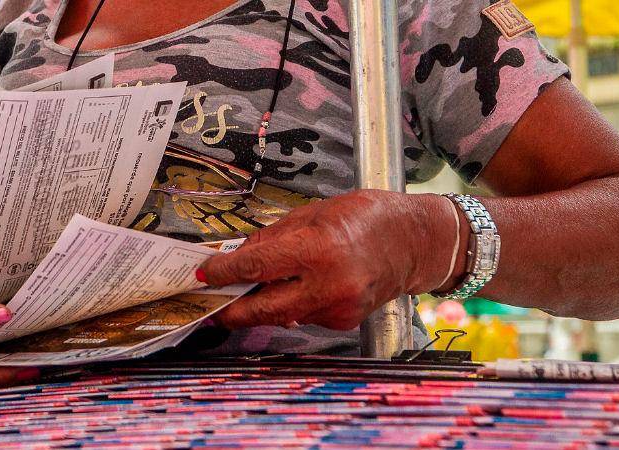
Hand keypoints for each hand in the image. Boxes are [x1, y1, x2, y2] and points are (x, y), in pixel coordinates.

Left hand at [198, 190, 458, 329]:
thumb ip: (272, 238)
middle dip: (231, 309)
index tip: (203, 274)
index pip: (256, 266)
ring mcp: (337, 308)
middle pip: (262, 308)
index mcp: (317, 249)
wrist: (415, 242)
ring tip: (252, 288)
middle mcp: (328, 284)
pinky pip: (304, 315)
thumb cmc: (365, 218)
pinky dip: (293, 303)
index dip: (224, 272)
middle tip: (210, 302)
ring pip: (282, 313)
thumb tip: (237, 257)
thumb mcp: (312, 214)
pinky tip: (298, 287)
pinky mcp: (343, 322)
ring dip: (262, 304)